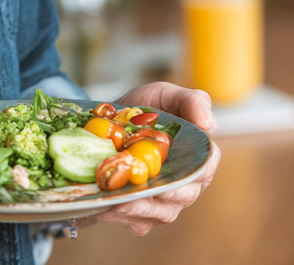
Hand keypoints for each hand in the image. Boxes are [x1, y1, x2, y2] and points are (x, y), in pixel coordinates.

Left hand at [84, 82, 220, 235]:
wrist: (108, 120)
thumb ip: (191, 101)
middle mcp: (186, 185)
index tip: (177, 168)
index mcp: (199, 158)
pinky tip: (107, 204)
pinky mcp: (143, 214)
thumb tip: (208, 122)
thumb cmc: (144, 107)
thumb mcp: (164, 94)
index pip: (206, 168)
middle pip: (182, 196)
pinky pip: (138, 221)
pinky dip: (123, 214)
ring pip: (160, 212)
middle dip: (161, 192)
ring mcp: (165, 202)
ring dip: (138, 206)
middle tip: (140, 185)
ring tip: (117, 197)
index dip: (196, 171)